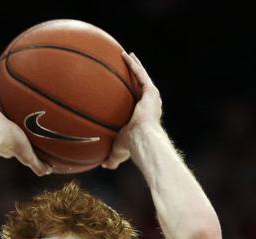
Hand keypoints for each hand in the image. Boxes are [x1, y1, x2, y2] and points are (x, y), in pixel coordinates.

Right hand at [0, 79, 50, 176]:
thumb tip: (50, 171)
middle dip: (7, 116)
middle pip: (2, 120)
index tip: (24, 130)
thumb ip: (37, 164)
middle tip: (15, 109)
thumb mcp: (27, 155)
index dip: (17, 135)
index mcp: (4, 139)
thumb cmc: (9, 144)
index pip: (12, 137)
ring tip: (5, 91)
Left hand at [102, 52, 162, 169]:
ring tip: (126, 55)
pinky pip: (140, 74)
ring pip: (141, 77)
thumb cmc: (131, 148)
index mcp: (142, 117)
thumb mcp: (118, 152)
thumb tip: (104, 165)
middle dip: (134, 76)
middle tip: (126, 67)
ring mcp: (151, 98)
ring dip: (134, 66)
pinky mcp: (151, 92)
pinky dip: (133, 65)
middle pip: (140, 86)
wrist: (142, 140)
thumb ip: (112, 158)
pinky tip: (125, 55)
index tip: (122, 89)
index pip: (135, 103)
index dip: (130, 95)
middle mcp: (149, 105)